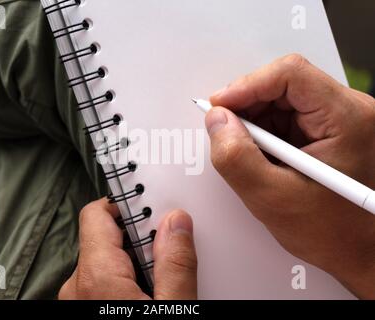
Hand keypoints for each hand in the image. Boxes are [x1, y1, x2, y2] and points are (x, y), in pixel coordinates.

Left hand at [58, 198, 196, 299]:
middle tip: (171, 245)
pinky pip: (103, 282)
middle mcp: (78, 285)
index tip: (152, 204)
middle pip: (106, 239)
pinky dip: (126, 280)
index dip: (125, 204)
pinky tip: (152, 293)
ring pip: (106, 263)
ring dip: (135, 262)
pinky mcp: (84, 307)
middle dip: (140, 238)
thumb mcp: (172, 308)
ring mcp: (78, 299)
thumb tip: (177, 221)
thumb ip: (175, 266)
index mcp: (96, 277)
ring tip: (165, 275)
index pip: (97, 214)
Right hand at [206, 54, 374, 298]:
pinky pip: (286, 116)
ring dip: (253, 121)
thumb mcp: (273, 200)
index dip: (247, 85)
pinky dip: (263, 132)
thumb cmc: (334, 233)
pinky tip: (260, 156)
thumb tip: (216, 120)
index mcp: (348, 119)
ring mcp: (339, 119)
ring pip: (281, 99)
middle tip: (223, 131)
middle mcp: (349, 111)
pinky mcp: (327, 129)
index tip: (219, 106)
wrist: (361, 252)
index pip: (290, 74)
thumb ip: (237, 159)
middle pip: (283, 84)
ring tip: (246, 154)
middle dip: (246, 105)